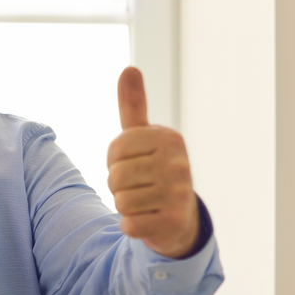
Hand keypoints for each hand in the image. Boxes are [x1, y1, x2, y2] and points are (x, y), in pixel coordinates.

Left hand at [106, 67, 198, 257]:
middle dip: (119, 185)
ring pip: (121, 201)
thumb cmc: (154, 170)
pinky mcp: (173, 223)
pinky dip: (132, 226)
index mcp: (170, 139)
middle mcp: (180, 164)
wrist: (180, 218)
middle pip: (116, 177)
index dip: (115, 161)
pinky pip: (129, 225)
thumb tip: (129, 68)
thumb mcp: (143, 137)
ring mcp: (179, 194)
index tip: (133, 163)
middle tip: (140, 186)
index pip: (115, 150)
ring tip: (145, 202)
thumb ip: (133, 105)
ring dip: (126, 206)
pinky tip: (149, 220)